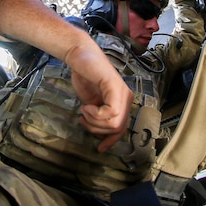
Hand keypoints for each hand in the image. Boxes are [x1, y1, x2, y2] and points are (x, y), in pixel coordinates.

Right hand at [0, 0, 132, 151]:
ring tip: (84, 110)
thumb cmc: (85, 76)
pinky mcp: (115, 88)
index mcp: (122, 101)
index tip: (100, 148)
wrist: (79, 56)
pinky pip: (110, 112)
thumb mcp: (92, 103)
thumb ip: (99, 116)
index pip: (122, 128)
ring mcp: (122, 92)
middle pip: (117, 128)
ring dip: (94, 121)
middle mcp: (126, 97)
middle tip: (84, 118)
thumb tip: (99, 135)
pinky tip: (86, 105)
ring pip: (114, 122)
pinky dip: (94, 114)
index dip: (111, 140)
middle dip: (97, 129)